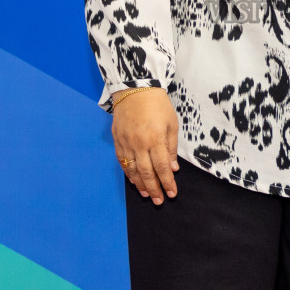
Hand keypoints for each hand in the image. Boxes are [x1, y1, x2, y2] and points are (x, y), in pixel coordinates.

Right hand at [111, 88, 179, 204]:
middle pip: (146, 173)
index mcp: (155, 139)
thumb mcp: (171, 123)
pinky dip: (128, 173)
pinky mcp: (117, 139)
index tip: (172, 193)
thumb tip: (172, 168)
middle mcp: (139, 144)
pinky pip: (122, 161)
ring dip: (140, 185)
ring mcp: (126, 142)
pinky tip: (133, 181)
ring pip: (132, 170)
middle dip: (154, 189)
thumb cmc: (158, 105)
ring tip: (147, 195)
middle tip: (159, 201)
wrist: (135, 88)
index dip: (167, 182)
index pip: (162, 167)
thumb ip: (171, 147)